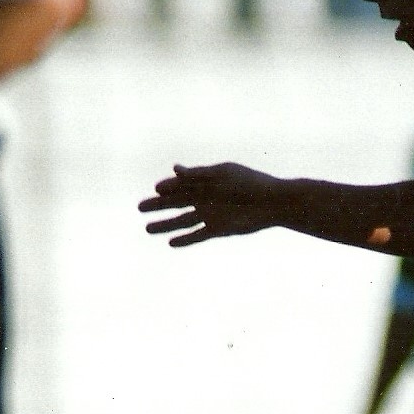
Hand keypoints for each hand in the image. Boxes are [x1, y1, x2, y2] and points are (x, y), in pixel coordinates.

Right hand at [139, 162, 281, 246]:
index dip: (167, 187)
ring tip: (147, 229)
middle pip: (176, 202)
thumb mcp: (222, 175)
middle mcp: (206, 198)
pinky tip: (170, 243)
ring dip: (165, 225)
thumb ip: (198, 175)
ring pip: (182, 221)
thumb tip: (174, 170)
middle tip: (140, 208)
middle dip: (158, 205)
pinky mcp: (219, 229)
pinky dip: (185, 240)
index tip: (157, 189)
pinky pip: (197, 235)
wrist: (273, 203)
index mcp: (206, 181)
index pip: (180, 184)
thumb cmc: (250, 183)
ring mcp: (211, 214)